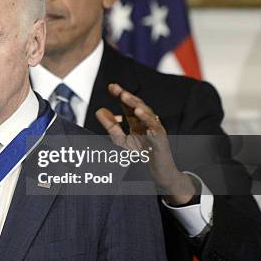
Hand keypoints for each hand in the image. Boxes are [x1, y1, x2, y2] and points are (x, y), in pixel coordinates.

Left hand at [95, 83, 195, 204]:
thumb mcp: (122, 140)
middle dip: (126, 96)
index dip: (120, 95)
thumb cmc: (142, 155)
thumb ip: (111, 126)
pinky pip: (154, 126)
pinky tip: (137, 112)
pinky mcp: (160, 138)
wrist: (158, 172)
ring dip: (135, 103)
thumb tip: (99, 110)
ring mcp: (155, 129)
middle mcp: (147, 122)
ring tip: (124, 96)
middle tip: (115, 88)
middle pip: (137, 105)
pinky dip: (147, 118)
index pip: (128, 105)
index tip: (110, 87)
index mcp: (137, 121)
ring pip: (146, 112)